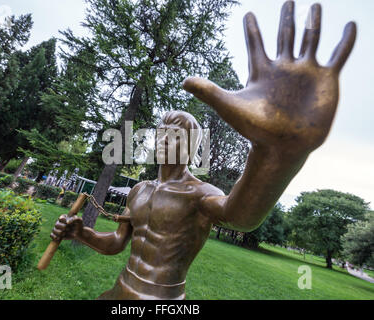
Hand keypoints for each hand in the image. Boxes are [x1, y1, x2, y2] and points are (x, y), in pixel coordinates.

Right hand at [50, 214, 83, 240]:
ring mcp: (57, 228)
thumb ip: (74, 219)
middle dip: (63, 228)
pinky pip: (51, 235)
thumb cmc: (79, 225)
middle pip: (57, 224)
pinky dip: (54, 237)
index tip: (69, 224)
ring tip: (64, 233)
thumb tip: (67, 222)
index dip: (65, 221)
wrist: (79, 233)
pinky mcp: (56, 234)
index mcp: (64, 217)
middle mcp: (59, 222)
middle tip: (69, 229)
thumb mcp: (79, 220)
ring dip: (60, 233)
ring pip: (54, 230)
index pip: (61, 218)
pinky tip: (59, 238)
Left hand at [183, 1, 355, 156]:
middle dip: (287, 18)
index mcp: (261, 71)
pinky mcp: (326, 79)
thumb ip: (207, 91)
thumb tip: (182, 81)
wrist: (283, 147)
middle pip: (285, 36)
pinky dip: (346, 41)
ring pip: (311, 40)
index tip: (247, 14)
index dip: (251, 29)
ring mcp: (305, 73)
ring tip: (315, 6)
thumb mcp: (229, 105)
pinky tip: (352, 25)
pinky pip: (339, 54)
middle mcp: (284, 69)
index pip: (255, 44)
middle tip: (288, 1)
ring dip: (313, 23)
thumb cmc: (255, 129)